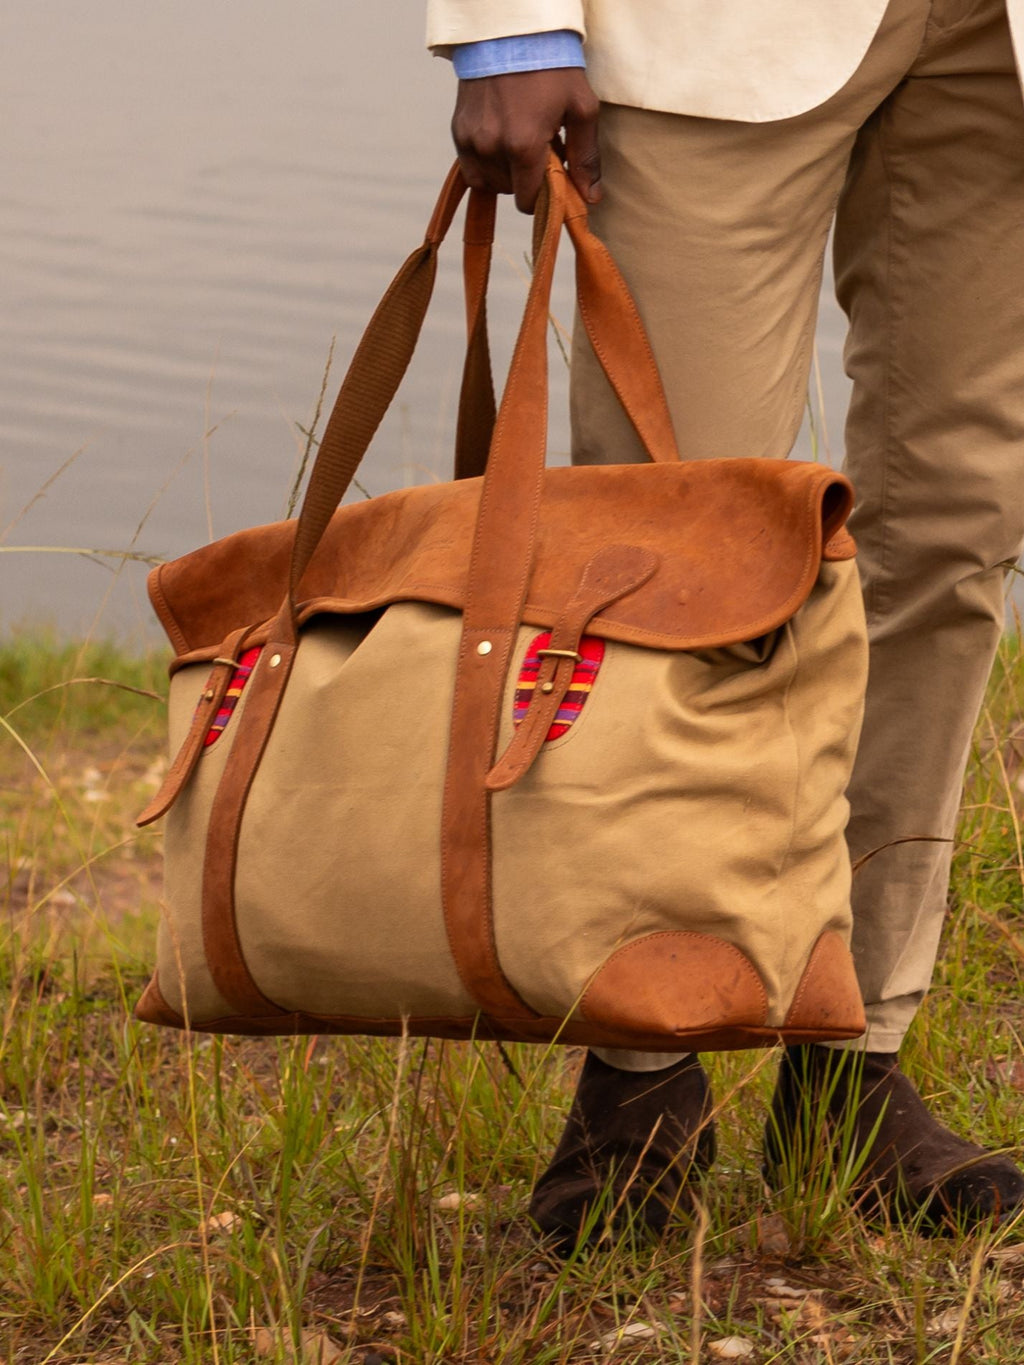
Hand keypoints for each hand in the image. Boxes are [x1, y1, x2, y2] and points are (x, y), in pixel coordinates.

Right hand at [451, 68, 601, 213]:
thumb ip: (586, 158)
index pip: (528, 201)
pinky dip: (487, 165)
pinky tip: (501, 142)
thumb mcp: (581, 108)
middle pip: (510, 193)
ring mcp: (471, 141)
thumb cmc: (552, 68)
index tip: (553, 177)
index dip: (544, 196)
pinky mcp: (458, 131)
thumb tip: (591, 198)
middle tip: (540, 150)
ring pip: (489, 184)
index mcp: (523, 146)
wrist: (510, 32)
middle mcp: (492, 148)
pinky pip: (471, 169)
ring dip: (506, 174)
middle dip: (527, 180)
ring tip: (520, 144)